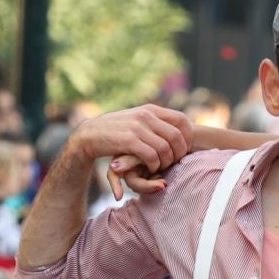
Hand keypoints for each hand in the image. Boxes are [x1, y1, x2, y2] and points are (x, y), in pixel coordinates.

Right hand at [62, 106, 192, 197]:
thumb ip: (154, 121)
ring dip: (166, 162)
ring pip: (165, 148)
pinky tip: (151, 169)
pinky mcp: (128, 140)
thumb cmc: (117, 130)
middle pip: (176, 136)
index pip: (182, 120)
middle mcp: (145, 115)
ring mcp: (137, 127)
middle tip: (174, 163)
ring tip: (161, 167)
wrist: (90, 134)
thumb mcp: (137, 119)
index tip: (185, 149)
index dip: (188, 136)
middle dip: (179, 154)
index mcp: (150, 109)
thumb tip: (177, 128)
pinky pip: (151, 156)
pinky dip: (154, 166)